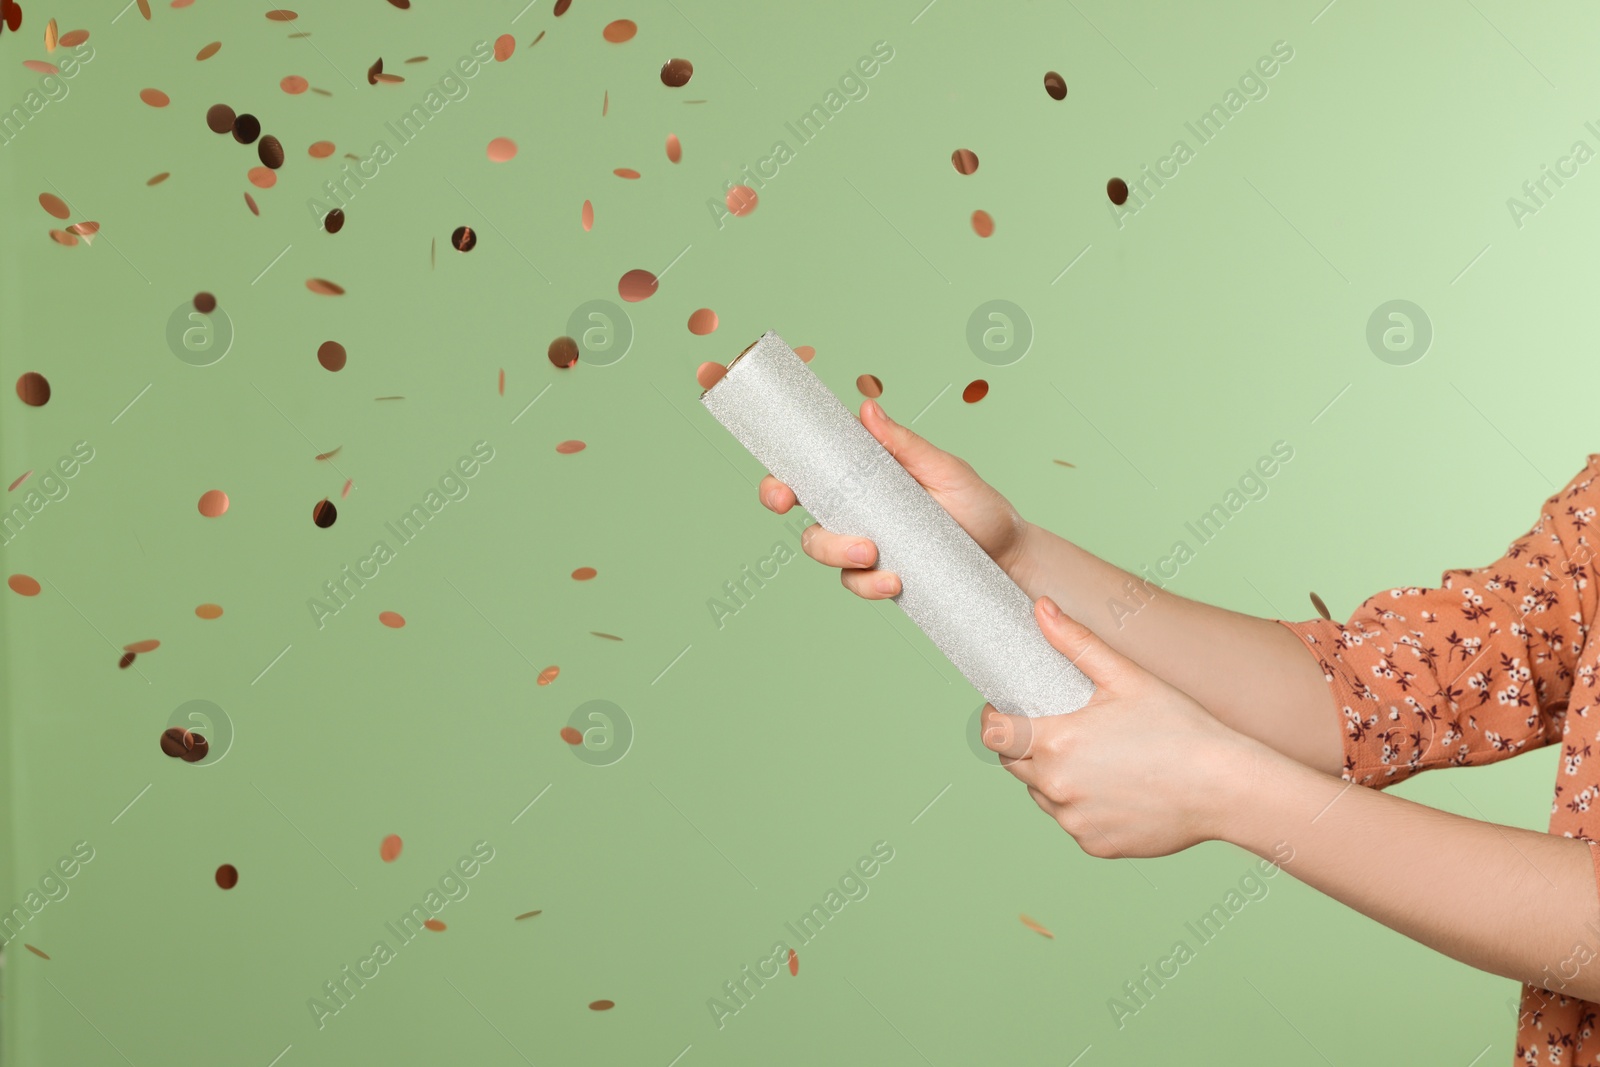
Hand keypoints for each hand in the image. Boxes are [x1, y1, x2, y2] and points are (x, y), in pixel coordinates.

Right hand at [758, 398, 1032, 598]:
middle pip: (808, 518)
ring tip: (874, 554)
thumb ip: (904, 444)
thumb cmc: (979, 506)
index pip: (811, 474)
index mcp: (864, 476)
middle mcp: (858, 510)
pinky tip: (893, 581)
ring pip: (825, 552)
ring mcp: (867, 546)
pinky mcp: (881, 577)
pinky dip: (869, 585)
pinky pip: (857, 583)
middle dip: (805, 525)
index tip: (780, 490)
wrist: (1009, 557)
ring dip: (838, 554)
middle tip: (825, 524)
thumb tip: (868, 409)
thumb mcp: (945, 469)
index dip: (781, 480)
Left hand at [982, 596, 1268, 857]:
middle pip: (1014, 764)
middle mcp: (1057, 786)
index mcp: (1058, 742)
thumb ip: (1076, 643)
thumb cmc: (1180, 727)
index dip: (995, 719)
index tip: (1008, 710)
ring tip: (1094, 758)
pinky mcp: (1094, 845)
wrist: (1226, 787)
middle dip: (1026, 745)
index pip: (994, 733)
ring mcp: (1074, 820)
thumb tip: (1040, 608)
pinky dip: (1083, 806)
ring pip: (1043, 796)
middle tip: (1058, 728)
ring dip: (1053, 777)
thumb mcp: (1126, 677)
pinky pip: (1073, 821)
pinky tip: (1115, 788)